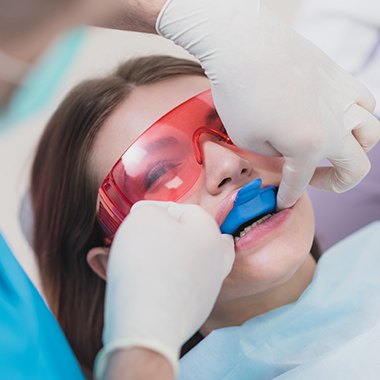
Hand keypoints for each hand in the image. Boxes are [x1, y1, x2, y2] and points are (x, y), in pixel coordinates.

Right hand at [95, 201, 233, 377]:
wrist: (147, 324)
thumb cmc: (147, 264)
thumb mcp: (143, 218)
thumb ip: (150, 209)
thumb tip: (150, 216)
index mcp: (210, 233)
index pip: (184, 210)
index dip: (156, 209)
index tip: (135, 217)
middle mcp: (216, 260)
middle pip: (194, 237)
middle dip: (170, 233)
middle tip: (148, 235)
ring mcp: (209, 288)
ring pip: (189, 262)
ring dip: (168, 256)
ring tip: (143, 257)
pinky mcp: (195, 310)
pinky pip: (180, 286)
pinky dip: (166, 279)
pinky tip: (148, 281)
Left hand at [157, 0, 379, 208]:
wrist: (243, 45)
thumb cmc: (239, 93)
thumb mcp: (247, 139)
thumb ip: (274, 154)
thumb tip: (287, 151)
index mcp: (309, 146)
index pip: (301, 181)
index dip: (288, 196)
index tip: (281, 203)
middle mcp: (335, 125)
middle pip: (356, 167)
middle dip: (336, 183)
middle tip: (315, 181)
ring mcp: (342, 98)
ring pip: (371, 133)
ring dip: (356, 150)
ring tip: (333, 150)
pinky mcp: (340, 76)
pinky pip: (365, 103)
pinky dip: (358, 118)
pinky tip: (340, 118)